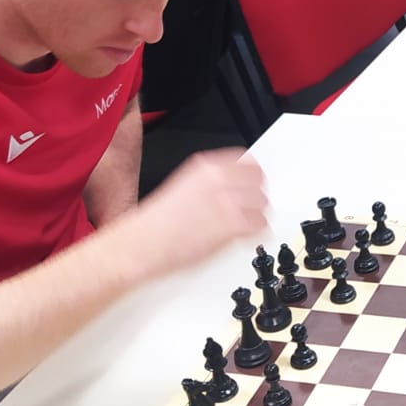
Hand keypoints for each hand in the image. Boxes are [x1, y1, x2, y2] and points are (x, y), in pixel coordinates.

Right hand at [126, 149, 268, 273]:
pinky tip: (245, 235)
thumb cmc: (157, 223)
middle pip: (259, 180)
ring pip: (262, 203)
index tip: (253, 184)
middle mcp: (218, 179)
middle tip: (253, 206)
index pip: (248, 161)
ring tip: (246, 224)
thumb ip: (210, 183)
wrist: (144, 243)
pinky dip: (256, 232)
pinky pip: (260, 225)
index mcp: (206, 166)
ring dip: (257, 214)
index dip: (253, 176)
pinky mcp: (232, 224)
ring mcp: (227, 201)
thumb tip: (231, 187)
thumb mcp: (184, 186)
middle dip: (257, 195)